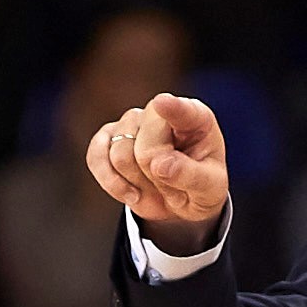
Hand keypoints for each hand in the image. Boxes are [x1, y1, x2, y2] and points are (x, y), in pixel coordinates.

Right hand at [86, 93, 228, 253]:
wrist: (180, 202)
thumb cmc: (199, 187)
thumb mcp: (209, 188)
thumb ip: (191, 175)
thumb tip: (159, 164)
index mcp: (195, 119)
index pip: (181, 111)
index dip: (171, 108)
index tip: (162, 104)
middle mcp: (159, 113)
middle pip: (146, 146)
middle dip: (156, 177)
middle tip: (174, 187)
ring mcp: (131, 122)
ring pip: (120, 156)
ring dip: (138, 183)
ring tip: (157, 187)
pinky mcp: (108, 138)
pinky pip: (97, 158)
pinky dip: (112, 183)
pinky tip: (131, 193)